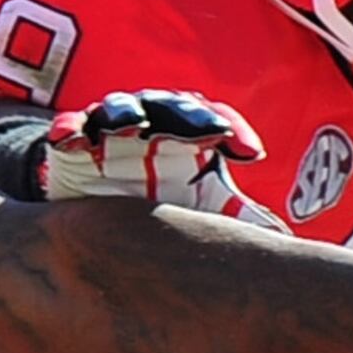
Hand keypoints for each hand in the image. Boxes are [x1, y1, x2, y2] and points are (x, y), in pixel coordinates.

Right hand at [36, 91, 275, 217]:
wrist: (92, 205)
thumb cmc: (156, 201)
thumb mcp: (197, 209)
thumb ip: (234, 218)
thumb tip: (284, 243)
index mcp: (187, 135)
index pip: (214, 121)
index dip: (234, 131)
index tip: (252, 153)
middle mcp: (152, 124)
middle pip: (172, 108)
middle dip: (188, 116)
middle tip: (208, 130)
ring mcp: (110, 130)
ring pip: (119, 109)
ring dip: (124, 112)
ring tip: (131, 123)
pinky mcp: (72, 144)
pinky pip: (70, 129)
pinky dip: (68, 129)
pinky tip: (68, 138)